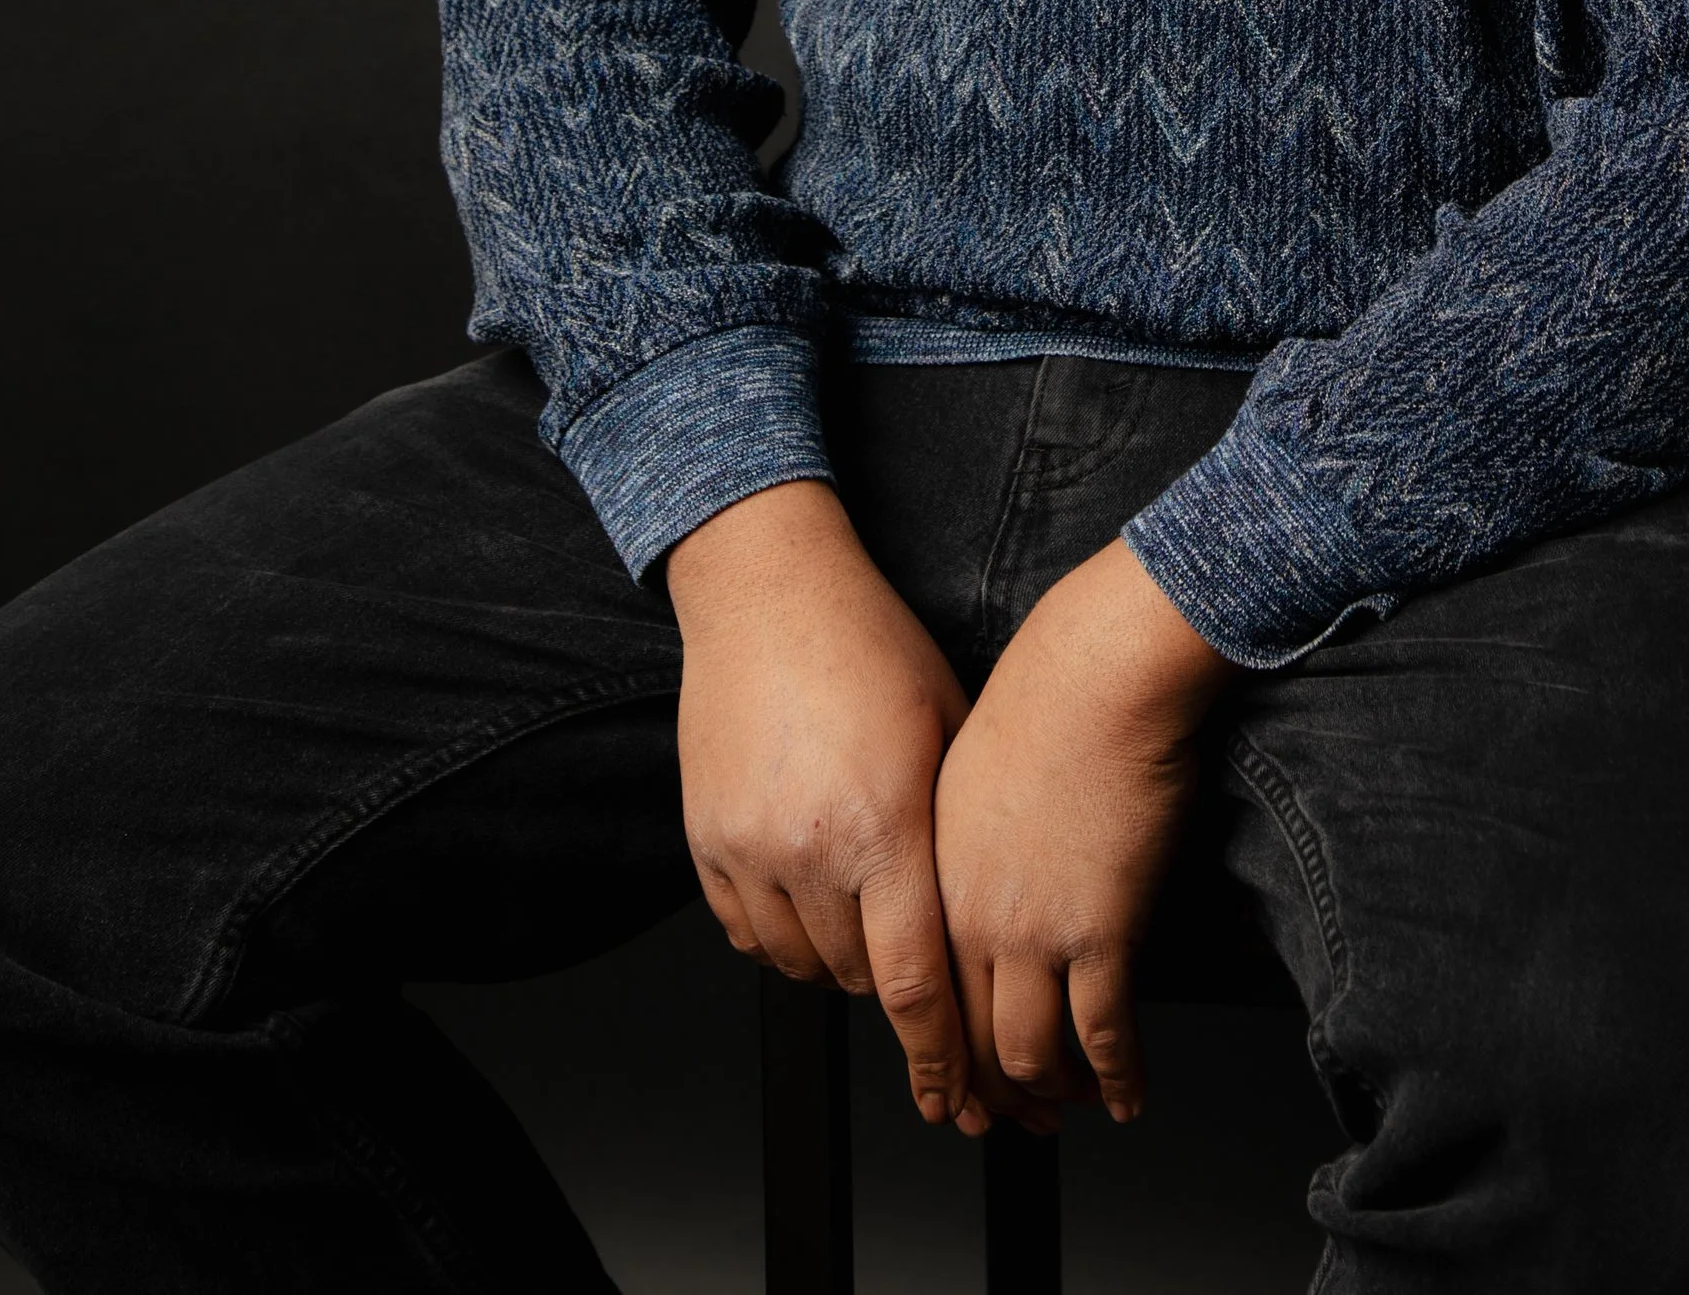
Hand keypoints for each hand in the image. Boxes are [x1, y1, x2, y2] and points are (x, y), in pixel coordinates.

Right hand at [667, 479, 986, 1129]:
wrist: (767, 591)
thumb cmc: (870, 645)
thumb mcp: (949, 727)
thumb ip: (960, 830)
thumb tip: (984, 917)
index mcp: (884, 824)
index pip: (915, 984)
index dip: (941, 1056)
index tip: (955, 1097)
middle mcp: (810, 847)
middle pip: (858, 980)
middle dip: (895, 982)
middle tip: (915, 947)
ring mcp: (748, 847)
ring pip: (801, 964)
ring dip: (838, 957)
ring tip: (862, 900)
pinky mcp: (705, 839)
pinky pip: (746, 931)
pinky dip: (781, 932)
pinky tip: (808, 887)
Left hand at [933, 535, 1233, 1131]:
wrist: (1101, 671)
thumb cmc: (1047, 695)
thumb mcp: (968, 769)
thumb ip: (963, 840)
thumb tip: (979, 879)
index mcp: (933, 875)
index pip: (923, 998)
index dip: (939, 1059)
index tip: (951, 1090)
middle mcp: (972, 915)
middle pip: (969, 1040)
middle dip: (990, 1097)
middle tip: (1011, 1122)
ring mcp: (1035, 929)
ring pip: (1030, 1054)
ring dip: (1052, 1096)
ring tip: (1072, 1109)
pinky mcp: (1102, 932)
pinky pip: (1103, 1036)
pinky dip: (1115, 1079)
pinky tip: (1127, 1096)